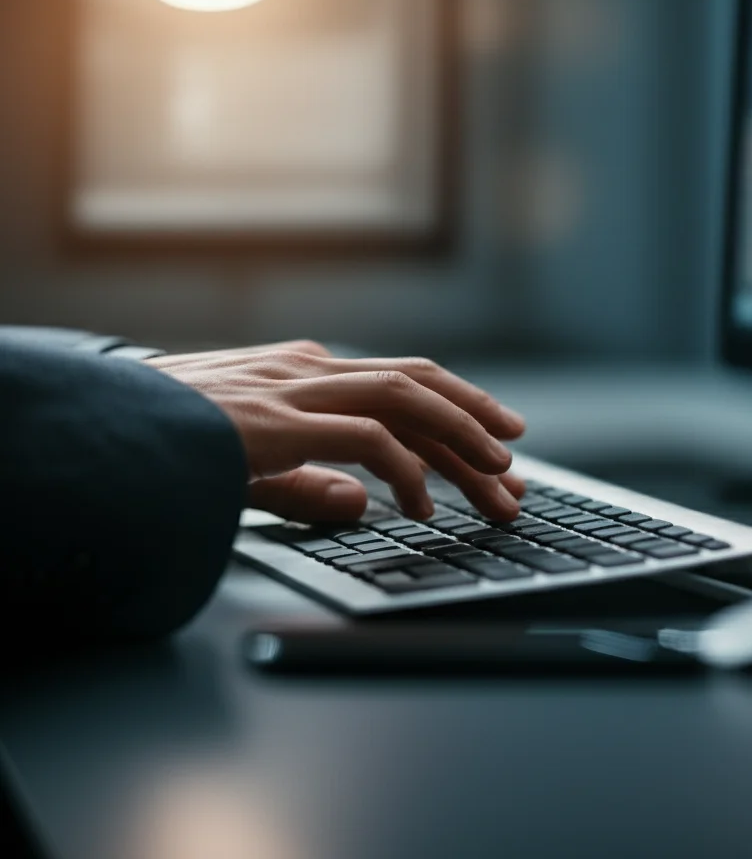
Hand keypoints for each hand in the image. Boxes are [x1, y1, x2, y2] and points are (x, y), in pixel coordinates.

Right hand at [146, 341, 525, 525]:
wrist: (108, 428)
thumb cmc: (173, 444)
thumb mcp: (255, 466)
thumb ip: (310, 485)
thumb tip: (363, 505)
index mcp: (308, 372)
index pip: (401, 387)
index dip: (455, 419)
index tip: (491, 454)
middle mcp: (312, 370)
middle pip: (419, 386)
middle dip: (475, 422)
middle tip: (515, 461)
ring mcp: (299, 389)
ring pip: (408, 398)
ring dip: (461, 438)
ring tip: (498, 478)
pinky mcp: (283, 420)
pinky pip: (369, 438)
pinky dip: (407, 471)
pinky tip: (422, 508)